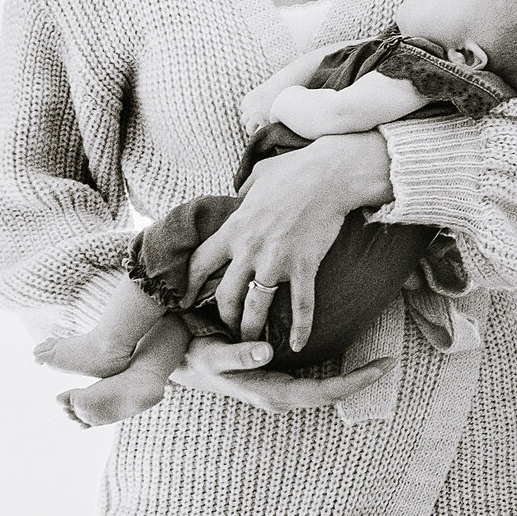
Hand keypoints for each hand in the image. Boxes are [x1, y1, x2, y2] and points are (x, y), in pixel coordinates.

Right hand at [171, 345, 394, 414]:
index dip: (354, 381)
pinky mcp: (277, 378)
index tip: (381, 366)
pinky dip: (335, 371)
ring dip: (350, 378)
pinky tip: (349, 357)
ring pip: (323, 390)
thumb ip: (236, 356)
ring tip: (378, 361)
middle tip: (389, 361)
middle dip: (360, 380)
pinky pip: (313, 379)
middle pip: (329, 394)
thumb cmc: (196, 355)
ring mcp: (278, 388)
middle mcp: (278, 395)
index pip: (322, 392)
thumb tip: (265, 351)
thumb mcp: (211, 355)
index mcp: (269, 392)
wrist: (180, 362)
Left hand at [188, 132, 390, 352]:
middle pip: (226, 296)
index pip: (200, 264)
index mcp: (234, 229)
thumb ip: (244, 189)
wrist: (330, 175)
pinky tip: (299, 345)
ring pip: (257, 308)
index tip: (186, 301)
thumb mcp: (259, 174)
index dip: (189, 287)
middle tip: (227, 330)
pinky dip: (301, 329)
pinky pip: (302, 306)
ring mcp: (277, 261)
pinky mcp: (305, 267)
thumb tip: (240, 191)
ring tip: (253, 345)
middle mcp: (250, 249)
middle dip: (224, 318)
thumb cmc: (295, 170)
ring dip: (252, 330)